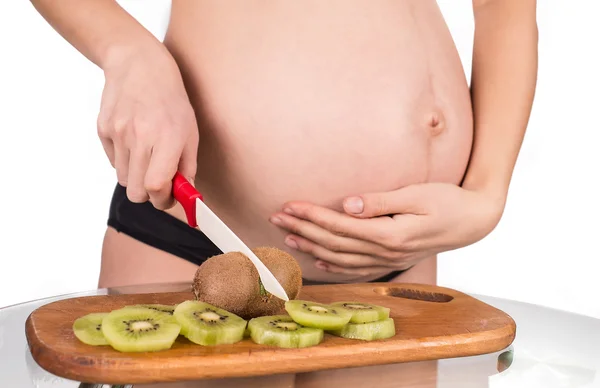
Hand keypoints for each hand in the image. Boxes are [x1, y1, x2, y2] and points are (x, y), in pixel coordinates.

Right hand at [97, 44, 198, 208]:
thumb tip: (186, 197)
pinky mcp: (103, 129)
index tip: (169, 197)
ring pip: (124, 180)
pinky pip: (113, 162)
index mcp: (166, 138)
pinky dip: (125, 161)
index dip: (163, 200)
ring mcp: (118, 133)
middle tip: (160, 183)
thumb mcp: (190, 132)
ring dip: (137, 177)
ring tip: (148, 156)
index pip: (156, 186)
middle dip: (149, 194)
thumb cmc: (171, 101)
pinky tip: (134, 141)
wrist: (139, 66)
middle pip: (136, 191)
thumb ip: (187, 167)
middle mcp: (140, 136)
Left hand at [269, 183, 504, 276]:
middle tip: (275, 216)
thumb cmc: (448, 201)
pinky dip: (336, 266)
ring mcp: (389, 260)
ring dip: (312, 246)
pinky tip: (319, 260)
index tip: (288, 205)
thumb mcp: (417, 194)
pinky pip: (358, 269)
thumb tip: (348, 205)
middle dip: (302, 228)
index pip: (339, 225)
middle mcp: (386, 252)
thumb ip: (381, 201)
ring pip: (341, 257)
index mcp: (390, 234)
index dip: (311, 215)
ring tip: (288, 235)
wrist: (475, 220)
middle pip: (334, 242)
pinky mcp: (393, 260)